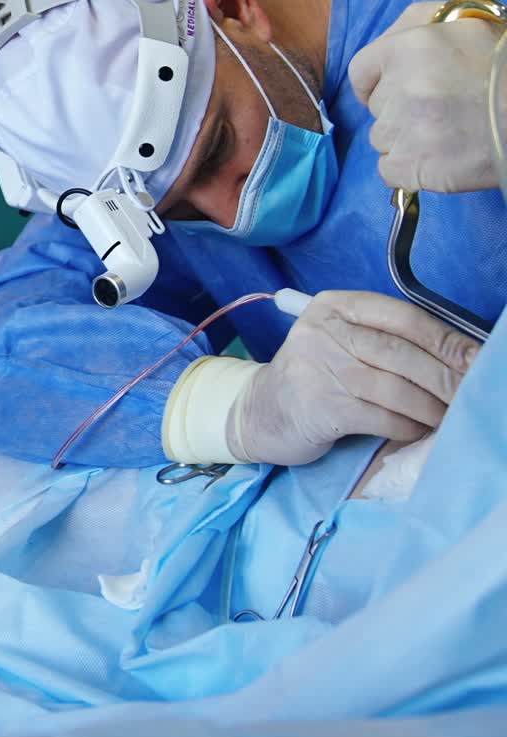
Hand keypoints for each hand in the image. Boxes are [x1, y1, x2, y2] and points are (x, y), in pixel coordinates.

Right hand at [227, 290, 476, 465]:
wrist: (260, 411)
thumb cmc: (315, 375)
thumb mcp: (340, 341)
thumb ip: (384, 340)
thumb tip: (458, 356)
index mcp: (334, 306)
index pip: (403, 317)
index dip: (446, 340)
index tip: (476, 360)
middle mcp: (322, 331)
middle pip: (402, 354)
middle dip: (446, 378)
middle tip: (472, 395)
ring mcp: (318, 368)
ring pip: (396, 388)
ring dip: (431, 407)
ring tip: (447, 417)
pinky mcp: (320, 406)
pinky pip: (381, 417)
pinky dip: (408, 426)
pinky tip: (416, 430)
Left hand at [348, 2, 502, 192]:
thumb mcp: (468, 23)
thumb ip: (419, 24)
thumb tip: (389, 45)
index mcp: (410, 46)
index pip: (362, 70)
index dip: (374, 83)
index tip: (388, 92)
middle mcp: (401, 86)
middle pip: (378, 107)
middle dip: (401, 110)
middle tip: (441, 111)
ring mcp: (405, 128)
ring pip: (383, 139)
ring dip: (408, 140)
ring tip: (448, 134)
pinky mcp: (413, 164)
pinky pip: (391, 171)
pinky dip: (410, 171)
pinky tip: (440, 160)